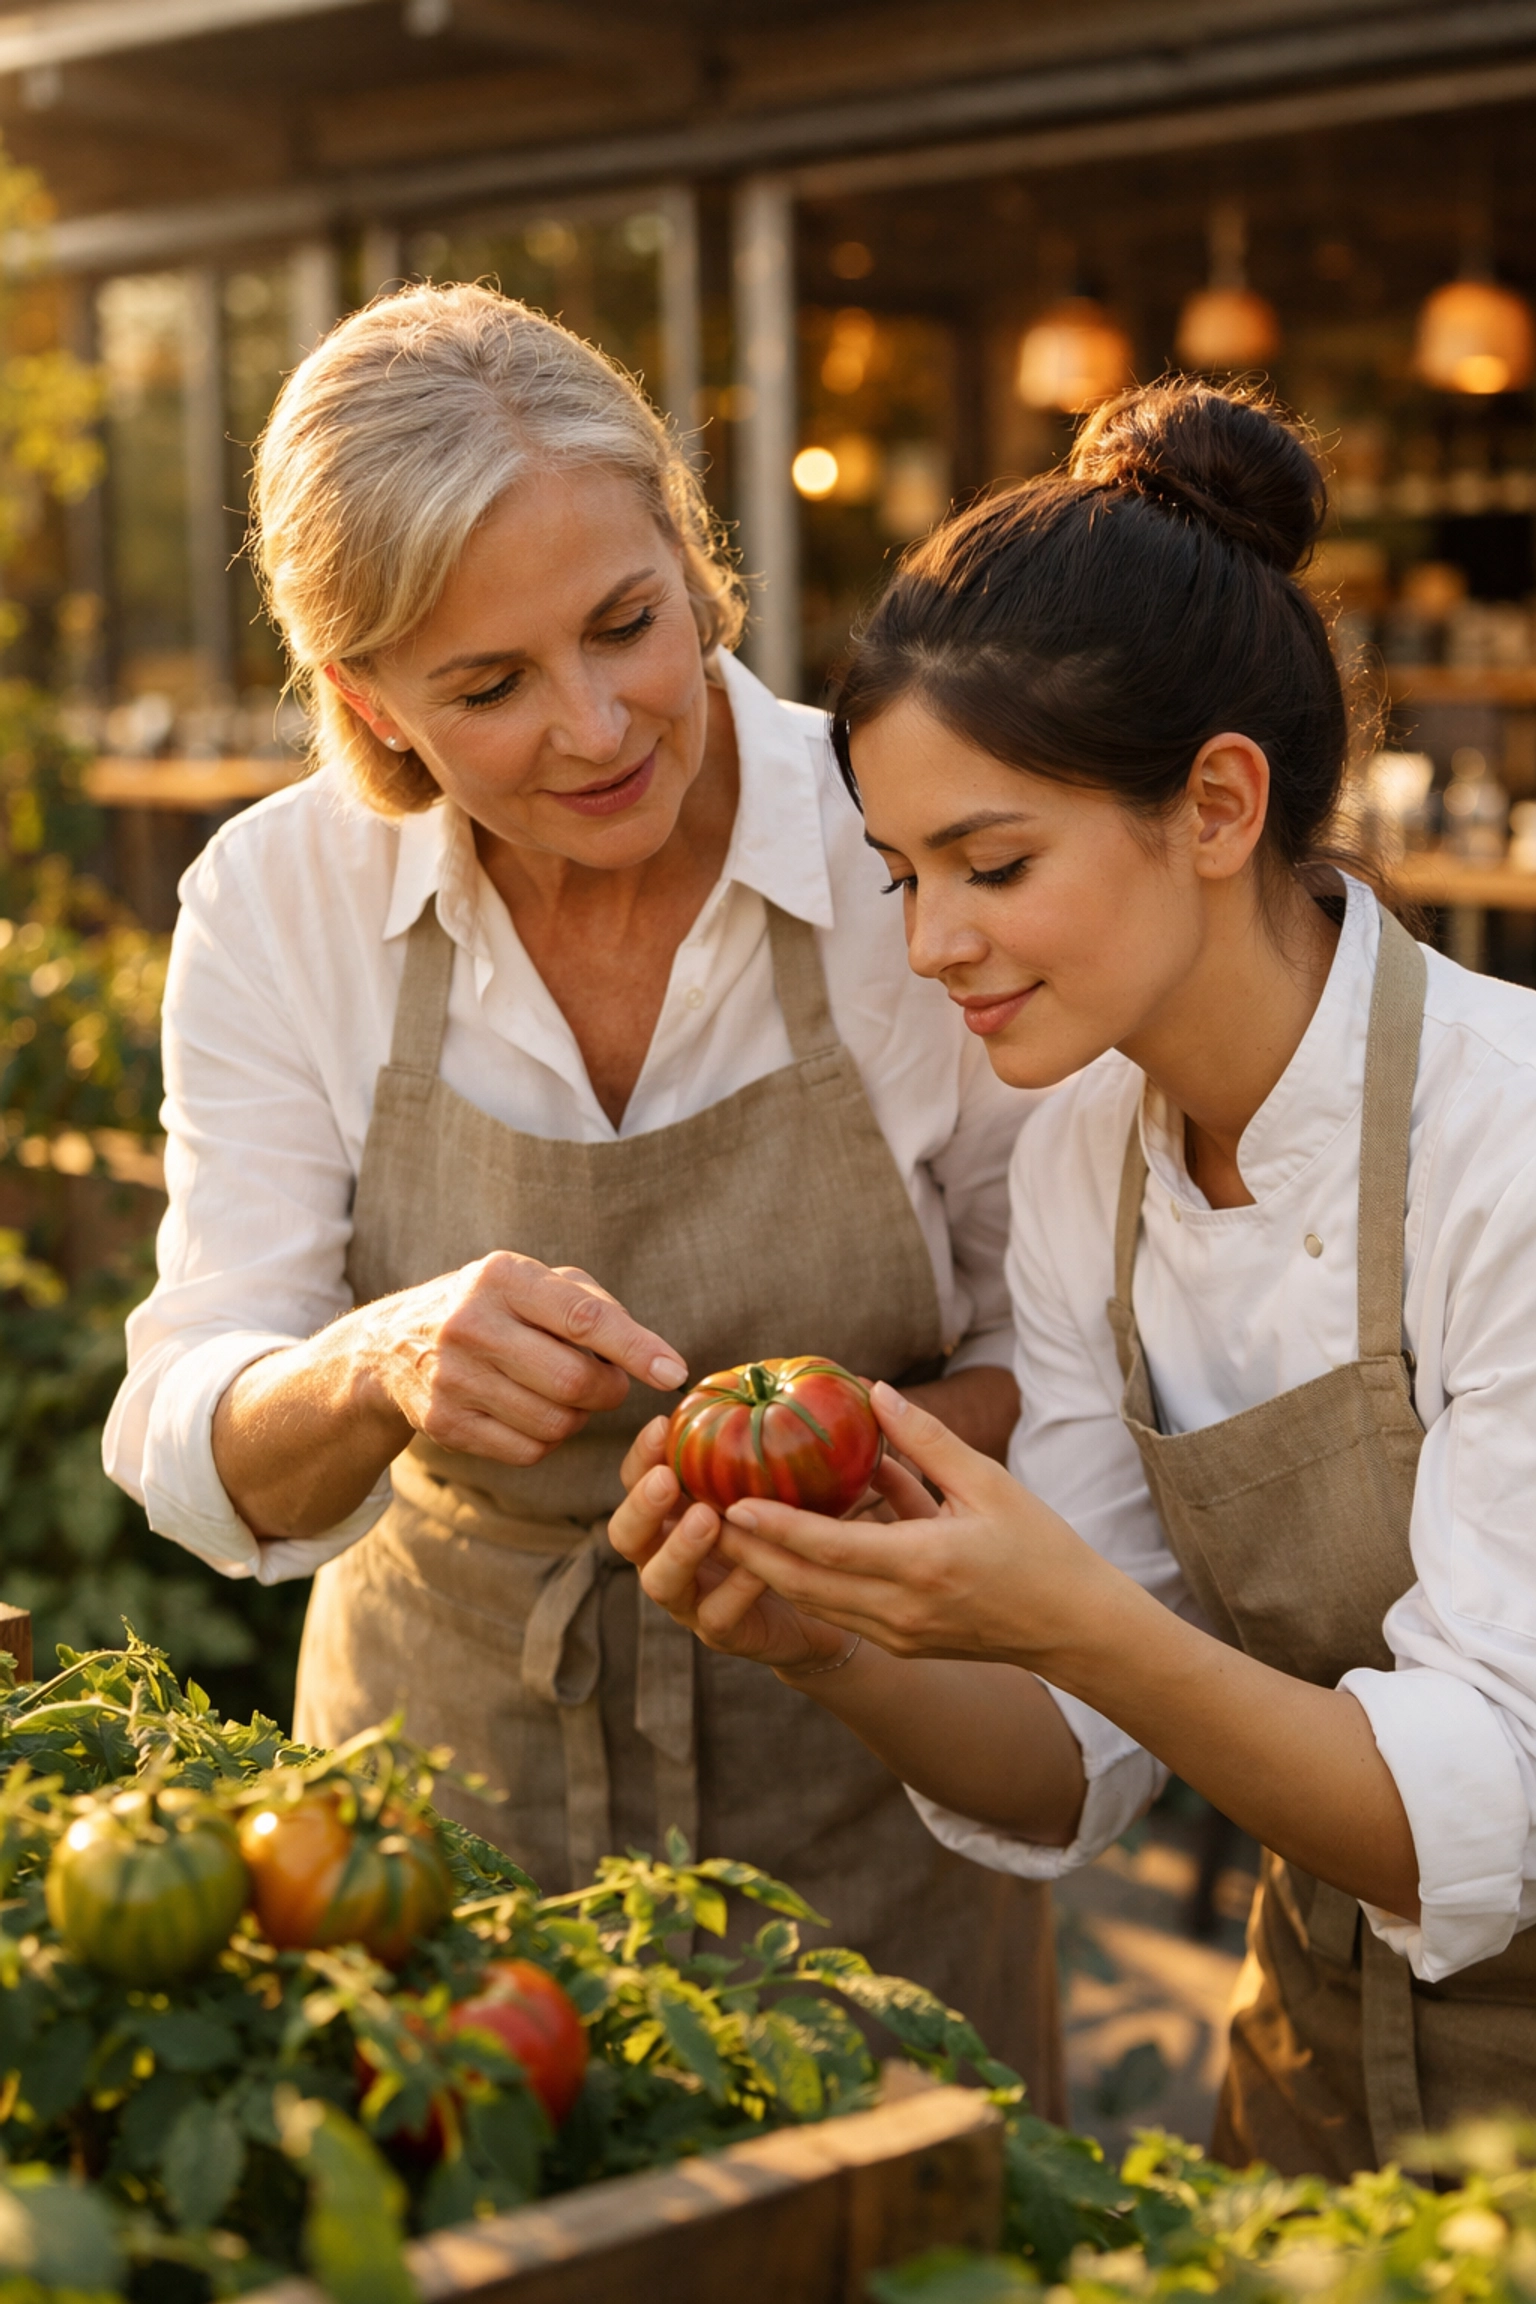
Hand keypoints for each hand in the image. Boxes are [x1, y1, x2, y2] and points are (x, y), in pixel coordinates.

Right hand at [356, 1253, 686, 1469]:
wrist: (392, 1345)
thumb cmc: (493, 1307)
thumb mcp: (534, 1283)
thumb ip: (595, 1306)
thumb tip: (655, 1358)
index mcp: (502, 1277)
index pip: (583, 1318)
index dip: (636, 1348)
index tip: (673, 1372)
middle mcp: (471, 1325)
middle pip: (574, 1382)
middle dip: (608, 1390)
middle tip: (608, 1383)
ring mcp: (451, 1378)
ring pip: (555, 1424)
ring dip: (578, 1418)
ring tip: (563, 1394)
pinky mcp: (443, 1424)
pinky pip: (528, 1452)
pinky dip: (546, 1441)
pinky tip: (532, 1415)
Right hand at [608, 1417, 842, 1668]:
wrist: (827, 1598)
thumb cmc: (798, 1523)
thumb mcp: (783, 1478)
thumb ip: (769, 1441)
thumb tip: (781, 1378)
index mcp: (674, 1512)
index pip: (637, 1480)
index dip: (642, 1456)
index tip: (662, 1425)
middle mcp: (669, 1554)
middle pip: (626, 1534)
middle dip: (641, 1504)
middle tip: (667, 1479)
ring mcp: (692, 1599)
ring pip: (659, 1581)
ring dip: (678, 1549)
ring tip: (706, 1519)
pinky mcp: (725, 1634)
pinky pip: (717, 1617)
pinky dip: (735, 1590)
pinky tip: (759, 1570)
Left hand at [714, 1383, 1115, 1669]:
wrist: (1074, 1628)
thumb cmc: (1041, 1548)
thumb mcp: (989, 1482)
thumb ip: (927, 1440)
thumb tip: (876, 1392)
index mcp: (925, 1562)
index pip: (829, 1547)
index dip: (774, 1526)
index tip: (730, 1500)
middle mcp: (902, 1606)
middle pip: (804, 1584)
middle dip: (748, 1553)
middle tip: (702, 1516)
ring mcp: (899, 1632)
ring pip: (814, 1603)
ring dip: (768, 1571)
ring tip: (725, 1534)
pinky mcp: (901, 1643)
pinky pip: (840, 1609)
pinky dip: (807, 1581)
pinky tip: (783, 1551)